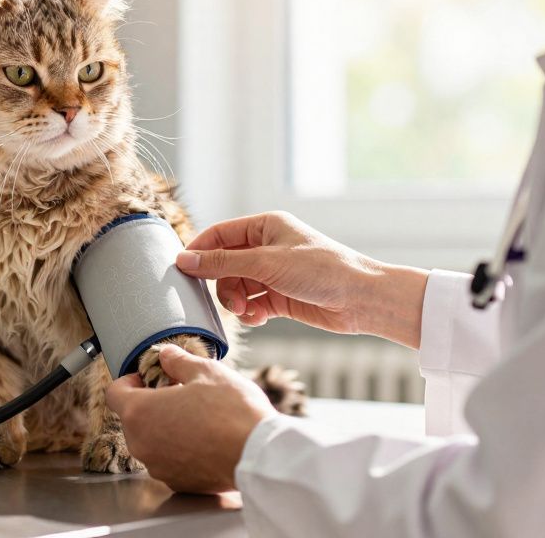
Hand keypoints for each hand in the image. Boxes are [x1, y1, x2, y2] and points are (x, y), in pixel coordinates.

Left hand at [106, 345, 273, 492]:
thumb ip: (177, 361)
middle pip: (133, 418)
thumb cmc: (232, 412)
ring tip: (196, 416)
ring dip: (165, 427)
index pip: (114, 393)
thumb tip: (166, 355)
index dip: (129, 380)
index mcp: (139, 413)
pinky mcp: (178, 483)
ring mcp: (158, 467)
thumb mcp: (205, 371)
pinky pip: (169, 461)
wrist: (260, 455)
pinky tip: (205, 439)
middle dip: (151, 403)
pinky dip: (180, 449)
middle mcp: (142, 444)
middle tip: (177, 393)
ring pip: (151, 441)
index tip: (147, 377)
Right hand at [176, 212, 428, 348]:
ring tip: (246, 312)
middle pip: (225, 264)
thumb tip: (185, 260)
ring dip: (236, 301)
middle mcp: (268, 248)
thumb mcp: (267, 262)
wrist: (362, 300)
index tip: (182, 270)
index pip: (220, 234)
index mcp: (266, 226)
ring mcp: (274, 273)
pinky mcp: (281, 297)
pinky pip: (252, 303)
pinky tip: (258, 319)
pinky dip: (250, 313)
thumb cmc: (322, 270)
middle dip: (222, 284)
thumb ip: (223, 263)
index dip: (200, 251)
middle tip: (229, 301)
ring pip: (237, 286)